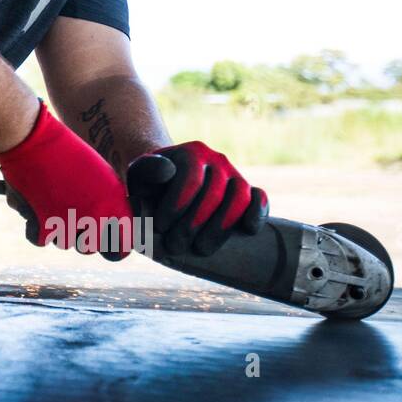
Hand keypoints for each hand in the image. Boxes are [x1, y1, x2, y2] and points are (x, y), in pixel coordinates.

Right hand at [0, 101, 133, 259]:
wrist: (33, 142)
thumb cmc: (67, 152)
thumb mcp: (100, 175)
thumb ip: (109, 203)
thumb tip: (110, 222)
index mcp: (114, 207)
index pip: (122, 246)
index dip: (114, 243)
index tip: (106, 237)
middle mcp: (95, 221)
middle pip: (89, 247)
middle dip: (81, 236)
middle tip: (72, 215)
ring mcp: (68, 227)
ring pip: (64, 242)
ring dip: (58, 229)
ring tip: (51, 201)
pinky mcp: (42, 228)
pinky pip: (41, 240)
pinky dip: (37, 228)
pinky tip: (37, 208)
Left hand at [128, 142, 268, 256]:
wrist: (169, 183)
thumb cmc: (151, 182)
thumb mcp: (140, 174)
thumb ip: (147, 171)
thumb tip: (166, 173)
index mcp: (191, 152)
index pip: (190, 180)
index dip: (176, 206)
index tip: (160, 227)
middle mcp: (216, 160)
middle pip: (213, 193)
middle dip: (193, 224)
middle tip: (175, 246)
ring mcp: (235, 175)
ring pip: (239, 198)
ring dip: (221, 227)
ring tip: (200, 249)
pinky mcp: (250, 191)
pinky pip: (260, 199)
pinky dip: (257, 213)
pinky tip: (247, 231)